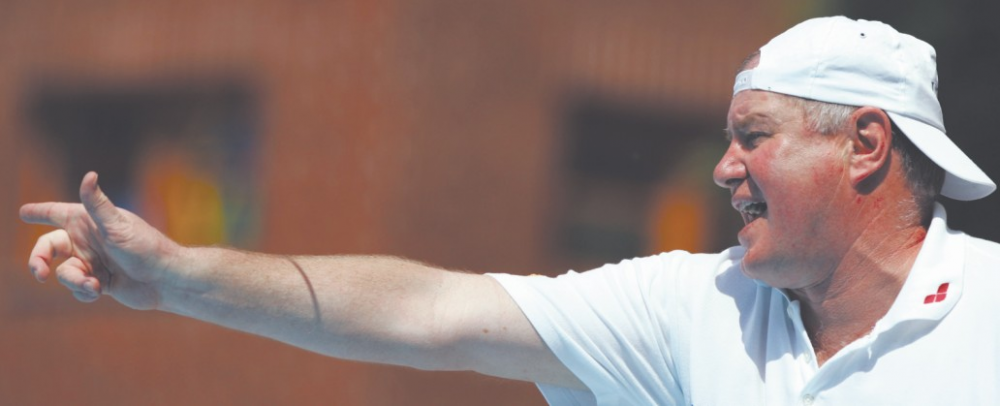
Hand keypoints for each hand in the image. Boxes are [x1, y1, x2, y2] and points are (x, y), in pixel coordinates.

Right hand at [20, 172, 182, 309]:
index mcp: (89, 221)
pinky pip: (77, 288)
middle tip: (39, 273)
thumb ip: (98, 204)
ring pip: (63, 273)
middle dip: (38, 260)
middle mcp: (88, 240)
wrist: (165, 279)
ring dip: (74, 280)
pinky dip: (83, 292)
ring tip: (94, 284)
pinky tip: (98, 291)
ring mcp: (93, 262)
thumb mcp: (118, 225)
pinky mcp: (99, 282)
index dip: (39, 211)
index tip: (23, 212)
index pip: (56, 213)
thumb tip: (89, 174)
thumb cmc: (145, 247)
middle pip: (48, 248)